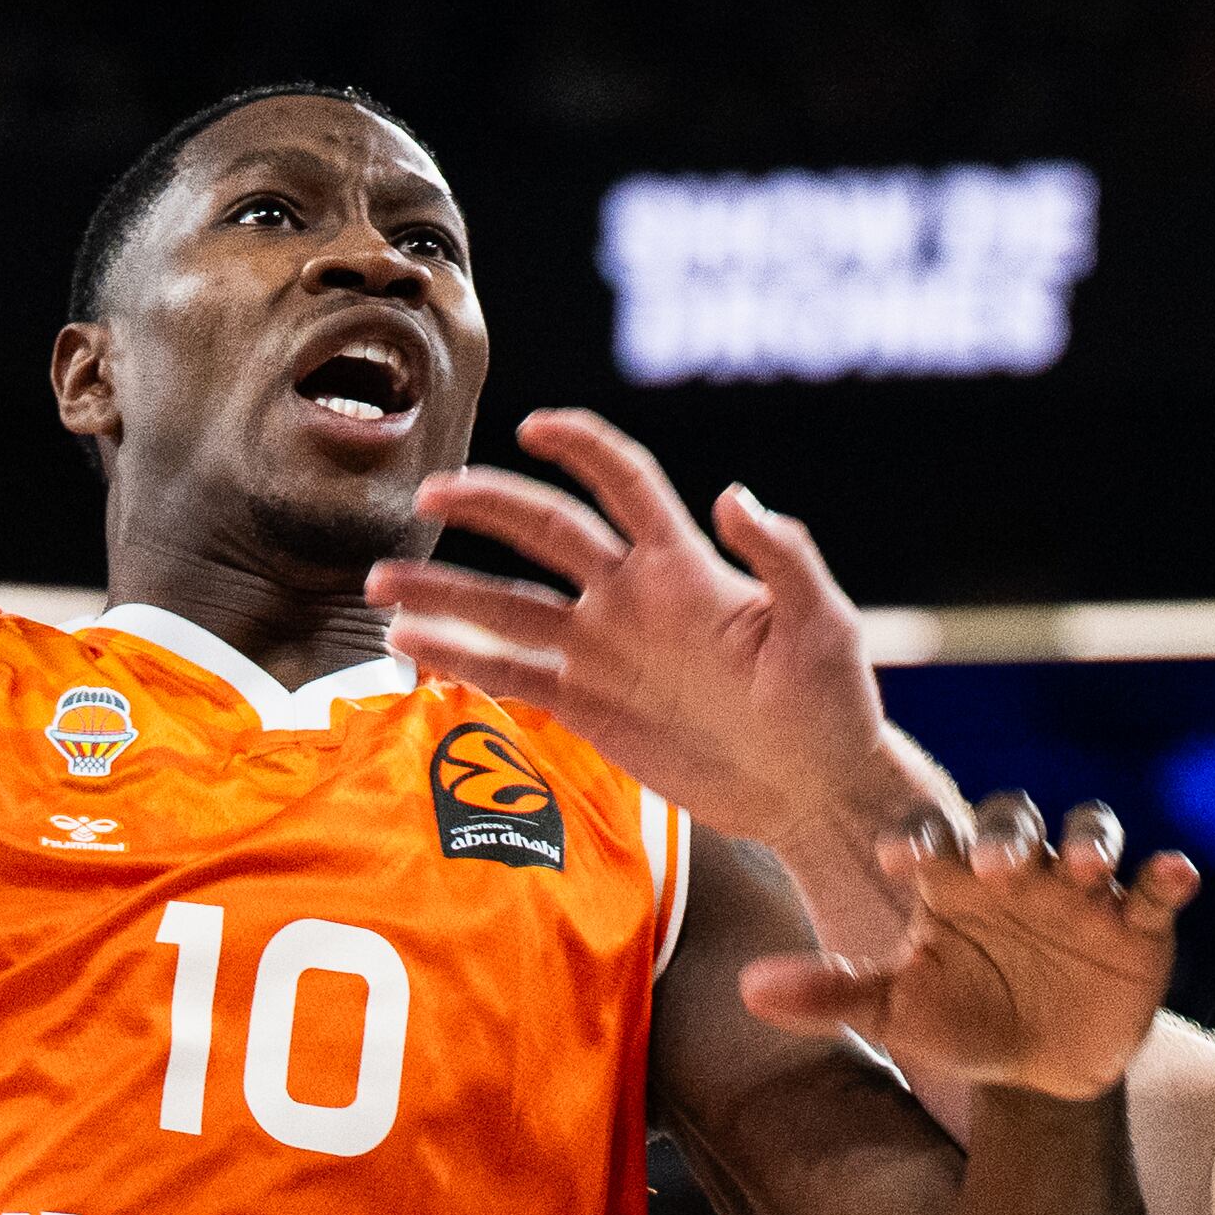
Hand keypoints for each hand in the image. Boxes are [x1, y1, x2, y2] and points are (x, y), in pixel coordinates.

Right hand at [371, 408, 891, 845]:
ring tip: (381, 585)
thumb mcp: (824, 626)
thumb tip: (735, 495)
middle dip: (487, 507)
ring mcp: (604, 651)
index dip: (583, 447)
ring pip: (510, 607)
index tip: (534, 425)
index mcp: (685, 568)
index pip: (623, 485)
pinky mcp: (588, 707)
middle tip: (428, 496)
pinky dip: (460, 661)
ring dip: (447, 592)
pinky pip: (512, 676)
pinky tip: (408, 647)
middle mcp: (632, 598)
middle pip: (546, 532)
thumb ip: (785, 559)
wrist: (816, 789)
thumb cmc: (834, 703)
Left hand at [744, 794, 1202, 1101]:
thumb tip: (749, 987)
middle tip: (995, 863)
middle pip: (1011, 820)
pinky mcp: (1135, 921)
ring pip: (1089, 831)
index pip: (932, 836)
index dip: (919, 840)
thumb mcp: (892, 1012)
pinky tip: (1172, 874)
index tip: (901, 860)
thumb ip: (827, 993)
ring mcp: (1078, 889)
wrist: (1037, 1072)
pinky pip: (1155, 887)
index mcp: (951, 878)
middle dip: (1004, 833)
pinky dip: (1167, 875)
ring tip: (1084, 863)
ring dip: (1088, 838)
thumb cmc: (957, 1021)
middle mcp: (1016, 869)